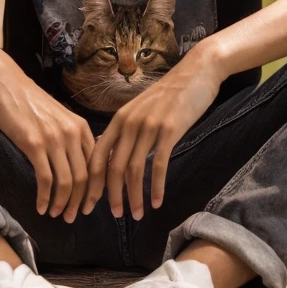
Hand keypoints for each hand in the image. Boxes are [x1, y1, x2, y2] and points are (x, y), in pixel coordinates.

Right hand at [0, 46, 94, 223]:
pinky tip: (41, 207)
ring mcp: (54, 138)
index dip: (95, 190)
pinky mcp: (34, 144)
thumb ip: (71, 137)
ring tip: (56, 214)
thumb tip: (79, 165)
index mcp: (81, 127)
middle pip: (84, 177)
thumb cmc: (30, 102)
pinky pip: (46, 179)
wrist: (7, 84)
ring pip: (67, 181)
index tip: (88, 206)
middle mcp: (72, 133)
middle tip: (71, 217)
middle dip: (80, 202)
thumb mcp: (59, 118)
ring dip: (62, 203)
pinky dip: (45, 198)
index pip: (97, 165)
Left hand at [82, 44, 222, 219]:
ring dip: (133, 196)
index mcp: (119, 118)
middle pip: (112, 167)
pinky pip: (158, 165)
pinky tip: (157, 202)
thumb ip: (128, 129)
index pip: (97, 155)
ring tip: (136, 215)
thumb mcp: (141, 108)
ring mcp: (148, 126)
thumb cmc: (170, 92)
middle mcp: (129, 122)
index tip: (90, 203)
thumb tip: (115, 156)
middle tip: (115, 216)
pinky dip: (156, 187)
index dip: (92, 182)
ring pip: (134, 170)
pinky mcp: (169, 130)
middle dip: (111, 195)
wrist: (196, 71)